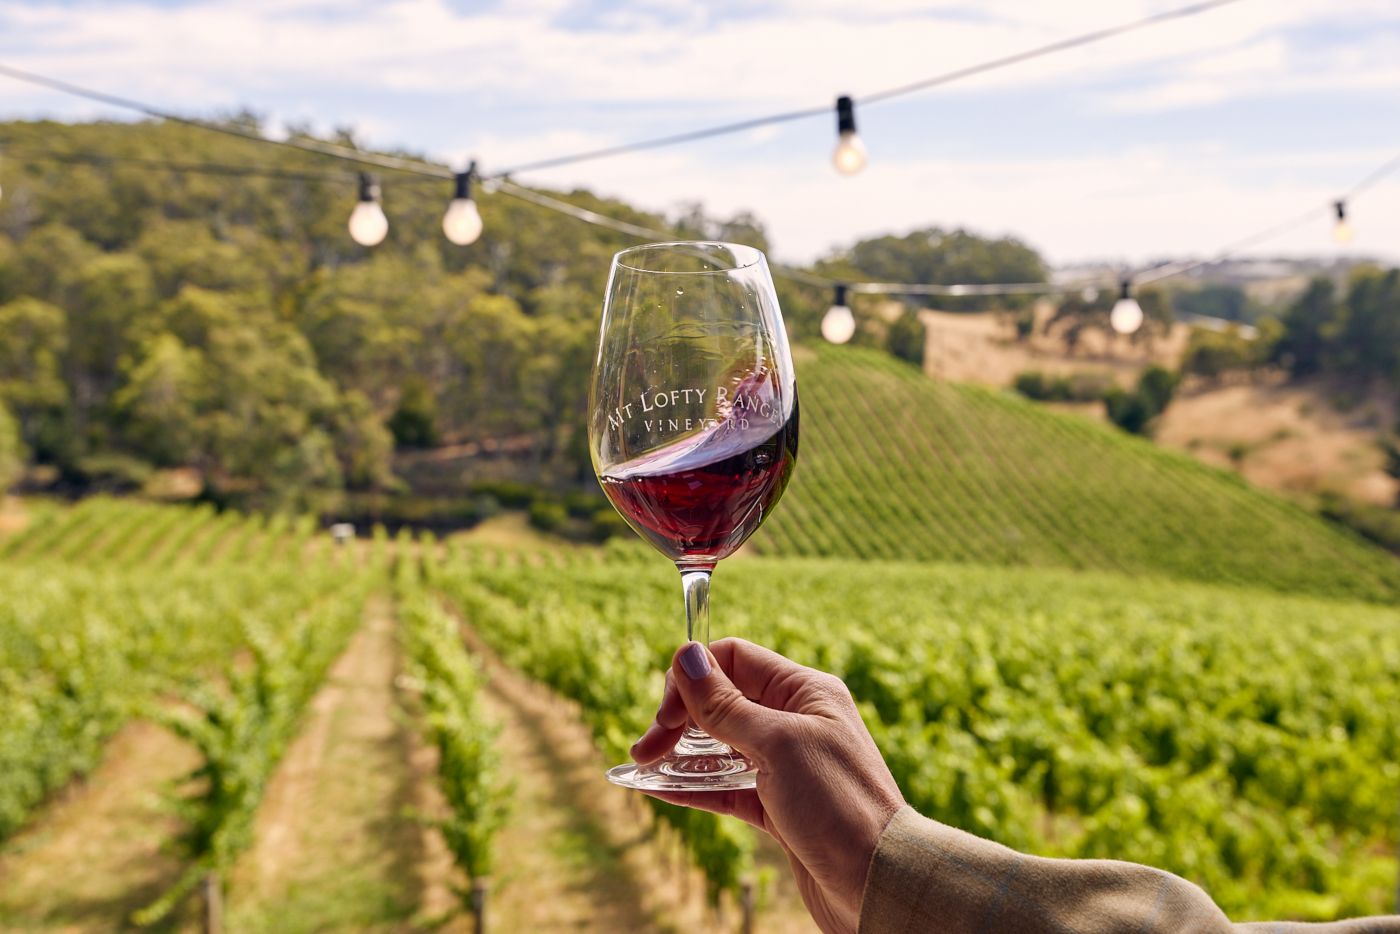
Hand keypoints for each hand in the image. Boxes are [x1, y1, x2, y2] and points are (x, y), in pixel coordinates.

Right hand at [630, 638, 904, 933]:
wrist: (879, 883)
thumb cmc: (839, 804)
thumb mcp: (778, 745)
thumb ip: (726, 705)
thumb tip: (686, 655)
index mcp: (805, 692)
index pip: (735, 660)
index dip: (694, 676)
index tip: (666, 711)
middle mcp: (795, 722)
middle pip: (721, 702)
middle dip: (678, 717)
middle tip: (646, 746)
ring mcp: (784, 766)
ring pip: (719, 747)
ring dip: (680, 752)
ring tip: (641, 764)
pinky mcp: (776, 807)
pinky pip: (723, 786)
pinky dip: (691, 785)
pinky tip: (657, 787)